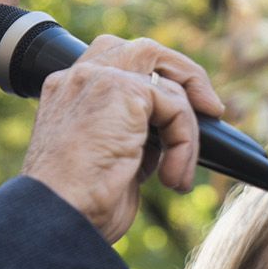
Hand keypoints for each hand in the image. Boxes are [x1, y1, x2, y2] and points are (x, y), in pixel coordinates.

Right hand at [20, 35, 222, 242]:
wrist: (57, 217)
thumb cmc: (79, 205)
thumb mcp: (109, 161)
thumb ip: (133, 136)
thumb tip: (168, 135)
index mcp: (69, 93)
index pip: (117, 63)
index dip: (155, 82)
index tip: (181, 115)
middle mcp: (80, 78)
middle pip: (145, 51)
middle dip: (185, 76)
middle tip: (210, 110)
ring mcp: (99, 79)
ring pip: (167, 81)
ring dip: (187, 130)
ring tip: (178, 175)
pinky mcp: (121, 91)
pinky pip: (176, 106)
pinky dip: (185, 143)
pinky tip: (171, 179)